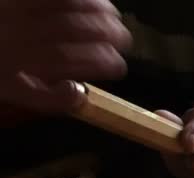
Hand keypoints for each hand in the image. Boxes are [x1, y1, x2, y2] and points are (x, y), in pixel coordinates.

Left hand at [0, 0, 130, 125]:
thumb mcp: (15, 92)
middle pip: (73, 29)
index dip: (102, 62)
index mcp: (20, 62)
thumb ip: (49, 99)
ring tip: (114, 16)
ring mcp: (16, 8)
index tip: (119, 67)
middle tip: (125, 40)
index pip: (71, 61)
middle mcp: (19, 32)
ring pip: (65, 4)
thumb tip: (81, 94)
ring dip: (97, 9)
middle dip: (107, 34)